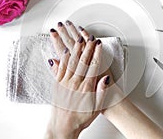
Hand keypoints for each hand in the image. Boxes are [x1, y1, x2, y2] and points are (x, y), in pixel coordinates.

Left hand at [45, 22, 109, 138]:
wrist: (63, 126)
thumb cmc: (80, 118)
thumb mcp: (96, 108)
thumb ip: (101, 92)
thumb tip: (105, 78)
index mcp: (86, 88)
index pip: (93, 66)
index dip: (96, 54)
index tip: (99, 45)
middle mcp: (75, 83)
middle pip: (83, 61)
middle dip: (87, 47)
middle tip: (90, 37)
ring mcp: (65, 82)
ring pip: (71, 62)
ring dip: (75, 49)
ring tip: (78, 39)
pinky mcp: (57, 84)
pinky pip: (60, 68)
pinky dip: (63, 58)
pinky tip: (66, 51)